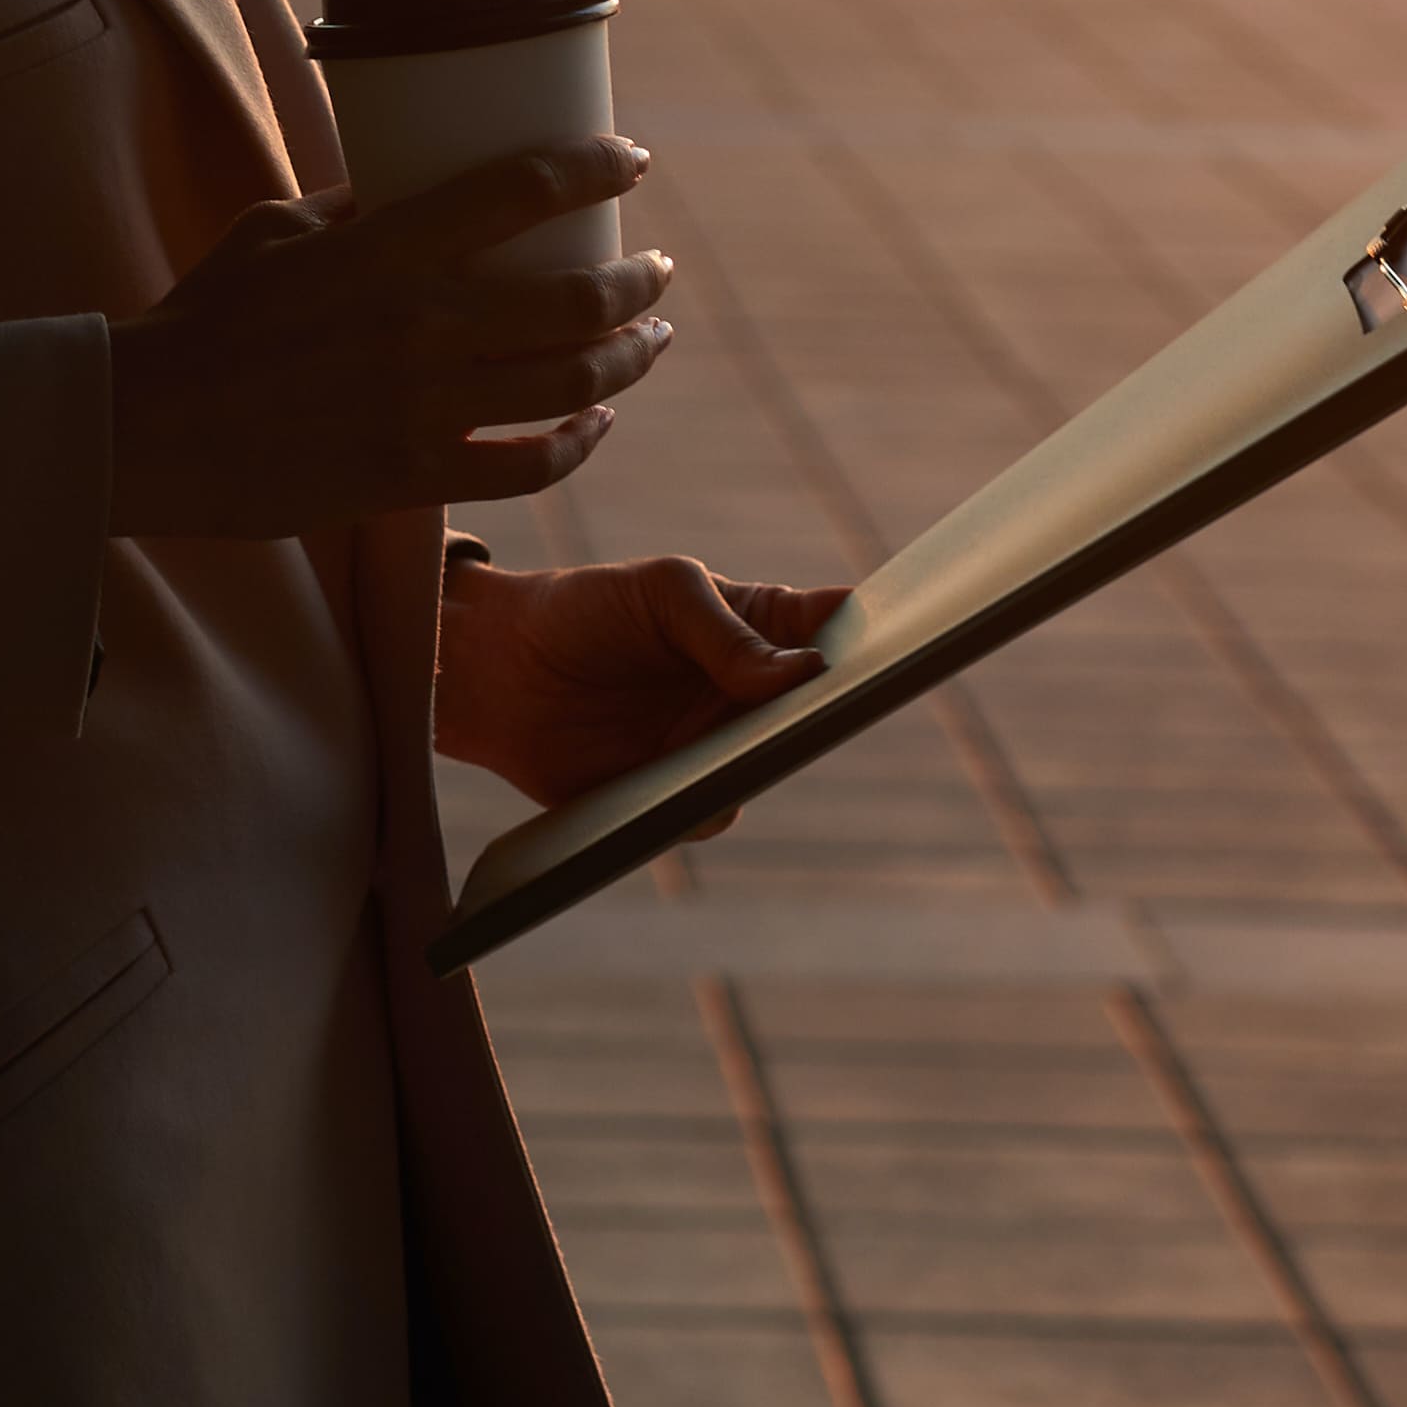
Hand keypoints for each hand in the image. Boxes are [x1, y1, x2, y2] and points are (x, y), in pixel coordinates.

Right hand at [104, 141, 672, 538]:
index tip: (632, 160)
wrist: (152, 428)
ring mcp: (425, 406)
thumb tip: (407, 186)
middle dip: (639, 280)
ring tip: (653, 337)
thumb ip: (354, 207)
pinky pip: (530, 466)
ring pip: (573, 383)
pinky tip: (596, 420)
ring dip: (632, 356)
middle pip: (577, 298)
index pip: (523, 190)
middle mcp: (422, 323)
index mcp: (387, 246)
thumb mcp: (275, 229)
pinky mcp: (415, 473)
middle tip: (657, 269)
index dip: (595, 168)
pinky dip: (580, 443)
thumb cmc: (205, 316)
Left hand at [432, 553, 846, 810]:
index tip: (911, 636)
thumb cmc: (585, 610)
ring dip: (773, 758)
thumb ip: (726, 630)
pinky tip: (700, 790)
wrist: (495, 672)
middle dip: (841, 704)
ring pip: (772, 765)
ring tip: (773, 744)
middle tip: (854, 699)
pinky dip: (710, 803)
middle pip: (819, 707)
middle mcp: (748, 693)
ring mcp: (716, 747)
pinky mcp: (673, 797)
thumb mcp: (659, 593)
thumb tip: (801, 672)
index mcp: (757, 625)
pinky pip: (711, 813)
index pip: (834, 627)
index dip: (878, 633)